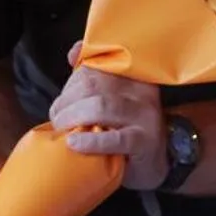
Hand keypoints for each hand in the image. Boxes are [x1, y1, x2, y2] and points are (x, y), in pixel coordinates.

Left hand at [49, 42, 167, 190]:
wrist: (158, 163)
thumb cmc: (128, 130)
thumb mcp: (115, 99)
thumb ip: (94, 76)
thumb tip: (74, 52)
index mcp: (133, 76)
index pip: (95, 66)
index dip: (72, 81)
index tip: (63, 99)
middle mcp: (141, 91)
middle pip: (93, 85)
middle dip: (66, 101)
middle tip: (58, 117)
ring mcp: (145, 116)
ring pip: (100, 106)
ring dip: (72, 117)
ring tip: (62, 128)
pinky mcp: (144, 142)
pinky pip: (114, 138)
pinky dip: (89, 141)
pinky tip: (74, 143)